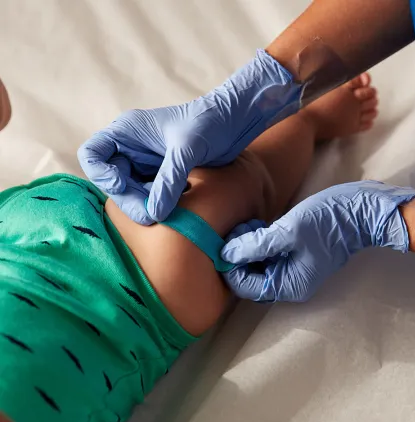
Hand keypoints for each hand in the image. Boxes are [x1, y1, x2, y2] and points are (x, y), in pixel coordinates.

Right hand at [78, 50, 301, 223]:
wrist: (234, 123)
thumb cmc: (210, 124)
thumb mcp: (187, 150)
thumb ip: (169, 180)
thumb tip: (153, 214)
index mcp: (127, 131)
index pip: (92, 155)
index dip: (102, 175)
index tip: (123, 185)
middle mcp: (131, 148)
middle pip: (112, 182)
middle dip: (129, 200)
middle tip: (151, 216)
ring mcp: (145, 164)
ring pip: (130, 194)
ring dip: (143, 206)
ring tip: (164, 215)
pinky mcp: (161, 177)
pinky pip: (149, 197)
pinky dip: (156, 206)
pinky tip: (171, 210)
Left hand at [221, 181, 414, 301]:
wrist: (360, 210)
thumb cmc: (327, 221)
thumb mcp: (288, 231)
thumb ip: (255, 246)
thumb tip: (226, 255)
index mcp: (289, 284)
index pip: (247, 287)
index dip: (232, 268)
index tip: (226, 245)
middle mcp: (290, 283)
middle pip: (251, 277)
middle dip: (239, 256)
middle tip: (239, 230)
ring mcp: (293, 270)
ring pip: (258, 266)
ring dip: (248, 248)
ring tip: (249, 225)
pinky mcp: (295, 256)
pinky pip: (269, 256)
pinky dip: (260, 244)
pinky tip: (257, 226)